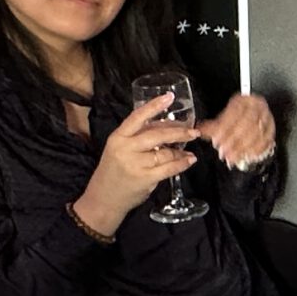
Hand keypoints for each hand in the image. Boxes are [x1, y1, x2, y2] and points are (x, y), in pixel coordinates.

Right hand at [76, 91, 199, 226]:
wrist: (103, 198)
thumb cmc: (114, 171)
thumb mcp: (118, 148)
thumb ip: (137, 137)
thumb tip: (166, 126)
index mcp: (118, 137)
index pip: (137, 117)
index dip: (154, 106)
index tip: (169, 97)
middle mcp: (125, 148)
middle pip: (157, 134)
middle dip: (178, 131)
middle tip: (193, 131)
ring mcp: (135, 164)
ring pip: (165, 152)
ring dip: (181, 150)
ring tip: (189, 150)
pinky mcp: (144, 178)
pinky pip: (169, 168)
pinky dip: (181, 163)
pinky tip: (189, 160)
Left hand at [201, 91, 276, 165]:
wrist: (255, 113)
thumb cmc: (238, 115)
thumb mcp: (224, 118)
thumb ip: (212, 126)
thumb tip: (198, 131)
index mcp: (244, 100)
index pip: (234, 113)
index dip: (224, 129)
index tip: (216, 140)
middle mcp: (258, 107)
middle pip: (247, 125)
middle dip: (233, 141)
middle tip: (223, 152)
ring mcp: (266, 118)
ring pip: (256, 134)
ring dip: (243, 148)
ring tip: (232, 157)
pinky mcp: (272, 129)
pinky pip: (266, 141)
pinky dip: (255, 151)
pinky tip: (246, 156)